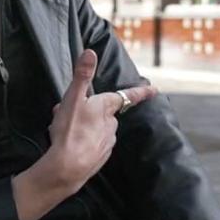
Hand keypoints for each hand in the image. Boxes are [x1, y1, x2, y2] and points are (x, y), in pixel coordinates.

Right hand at [45, 49, 156, 194]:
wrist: (67, 167)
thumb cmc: (70, 131)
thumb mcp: (72, 98)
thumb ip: (82, 75)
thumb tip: (90, 52)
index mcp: (106, 108)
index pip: (127, 96)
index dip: (141, 92)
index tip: (154, 89)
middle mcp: (111, 125)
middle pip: (104, 112)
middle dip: (90, 110)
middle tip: (67, 111)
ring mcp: (107, 142)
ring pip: (97, 128)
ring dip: (84, 125)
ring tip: (65, 128)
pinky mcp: (100, 157)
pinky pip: (93, 144)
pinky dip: (84, 141)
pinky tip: (71, 143)